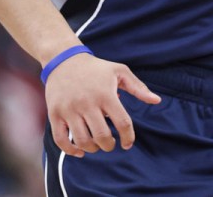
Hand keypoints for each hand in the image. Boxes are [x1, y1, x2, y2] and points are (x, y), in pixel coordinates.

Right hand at [45, 54, 161, 156]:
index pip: (122, 122)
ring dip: (93, 148)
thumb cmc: (96, 68)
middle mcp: (87, 103)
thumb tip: (157, 101)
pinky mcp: (55, 114)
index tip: (128, 143)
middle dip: (109, 145)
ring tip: (97, 145)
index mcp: (105, 94)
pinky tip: (80, 151)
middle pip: (102, 135)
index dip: (128, 137)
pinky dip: (70, 150)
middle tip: (111, 144)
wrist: (64, 60)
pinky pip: (60, 139)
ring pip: (82, 140)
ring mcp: (69, 110)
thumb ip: (138, 87)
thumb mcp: (120, 71)